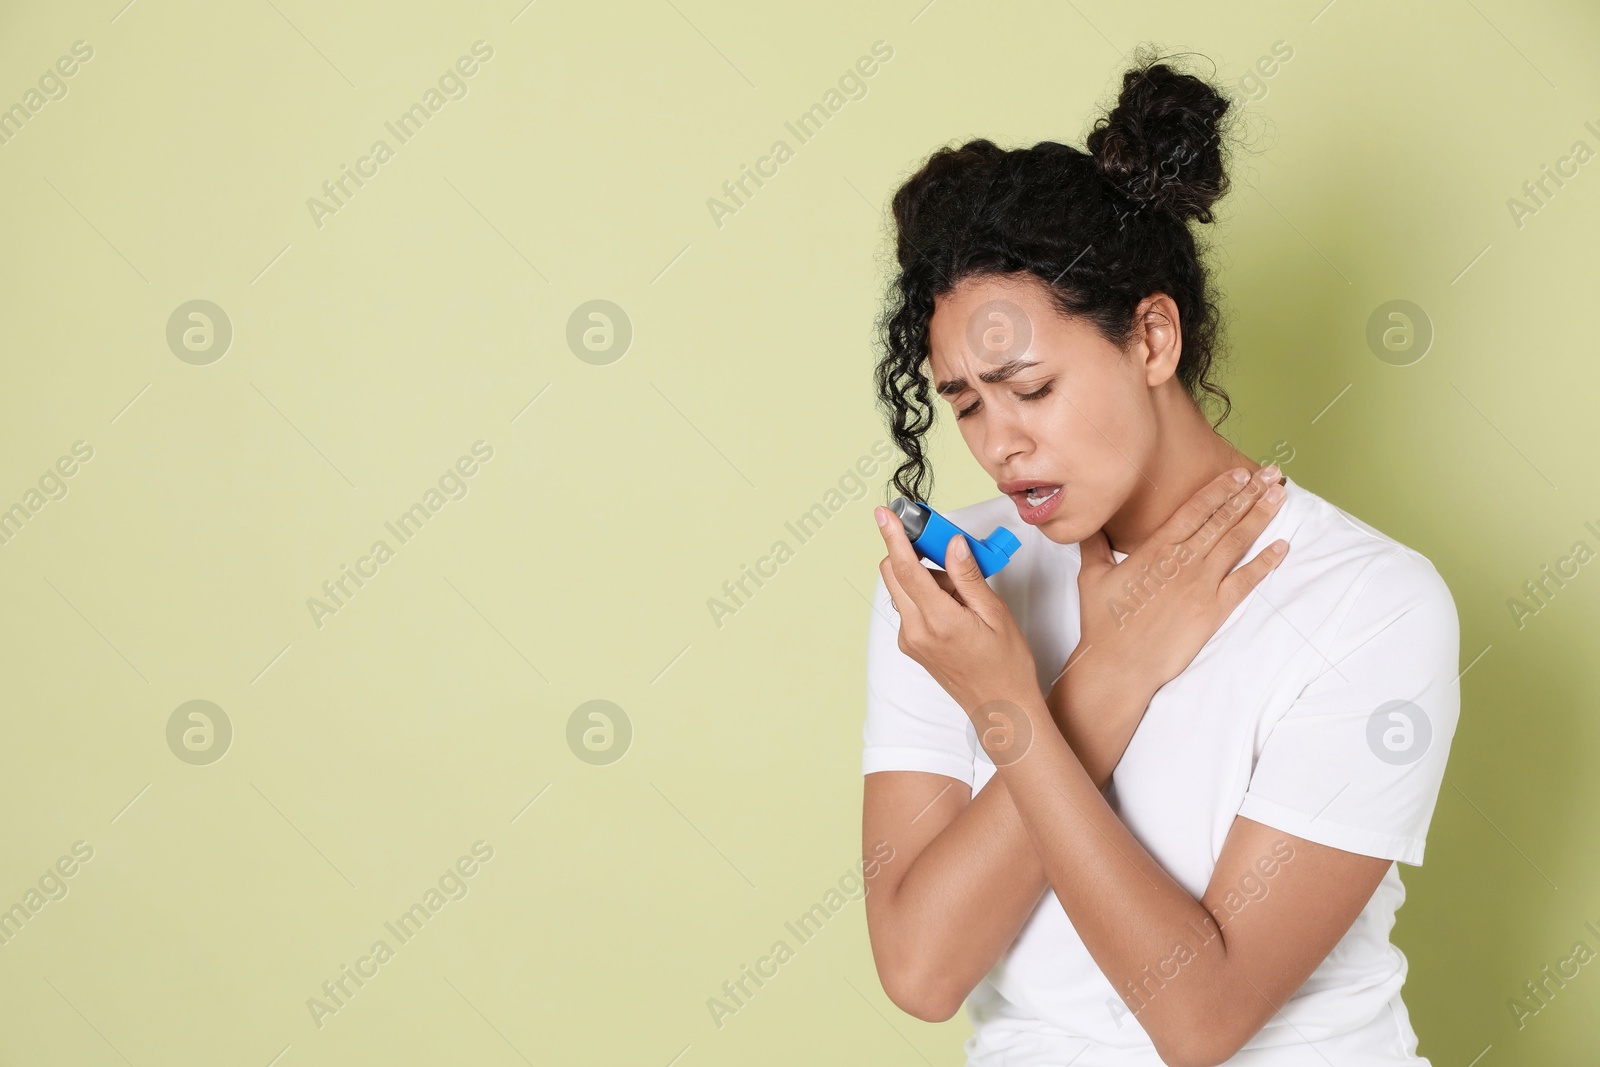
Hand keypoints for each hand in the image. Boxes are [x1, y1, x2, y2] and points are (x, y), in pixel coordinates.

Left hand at [874, 506, 1039, 718]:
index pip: (906, 569)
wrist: (1000, 709)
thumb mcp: (995, 614)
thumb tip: (953, 543)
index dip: (893, 536)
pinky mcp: (912, 645)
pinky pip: (912, 606)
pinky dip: (929, 595)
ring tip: (965, 592)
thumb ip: (969, 576)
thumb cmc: (1006, 665)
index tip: (884, 514)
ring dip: (927, 577)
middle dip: (913, 552)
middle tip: (946, 547)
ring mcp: (910, 640)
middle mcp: (915, 631)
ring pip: (904, 589)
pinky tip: (957, 606)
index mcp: (938, 621)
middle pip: (894, 574)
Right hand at [1072, 466, 1289, 707]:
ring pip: (1237, 542)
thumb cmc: (1103, 622)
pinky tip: (1281, 547)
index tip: (1238, 473)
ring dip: (1260, 516)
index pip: (1195, 509)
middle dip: (1249, 493)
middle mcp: (1183, 561)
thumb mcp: (1092, 577)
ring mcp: (1202, 584)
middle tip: (1271, 473)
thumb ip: (1095, 545)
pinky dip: (1265, 563)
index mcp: (1155, 549)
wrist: (1120, 664)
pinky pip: (1245, 581)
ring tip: (1279, 496)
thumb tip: (1085, 523)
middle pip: (1222, 519)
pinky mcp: (1214, 610)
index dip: (1219, 488)